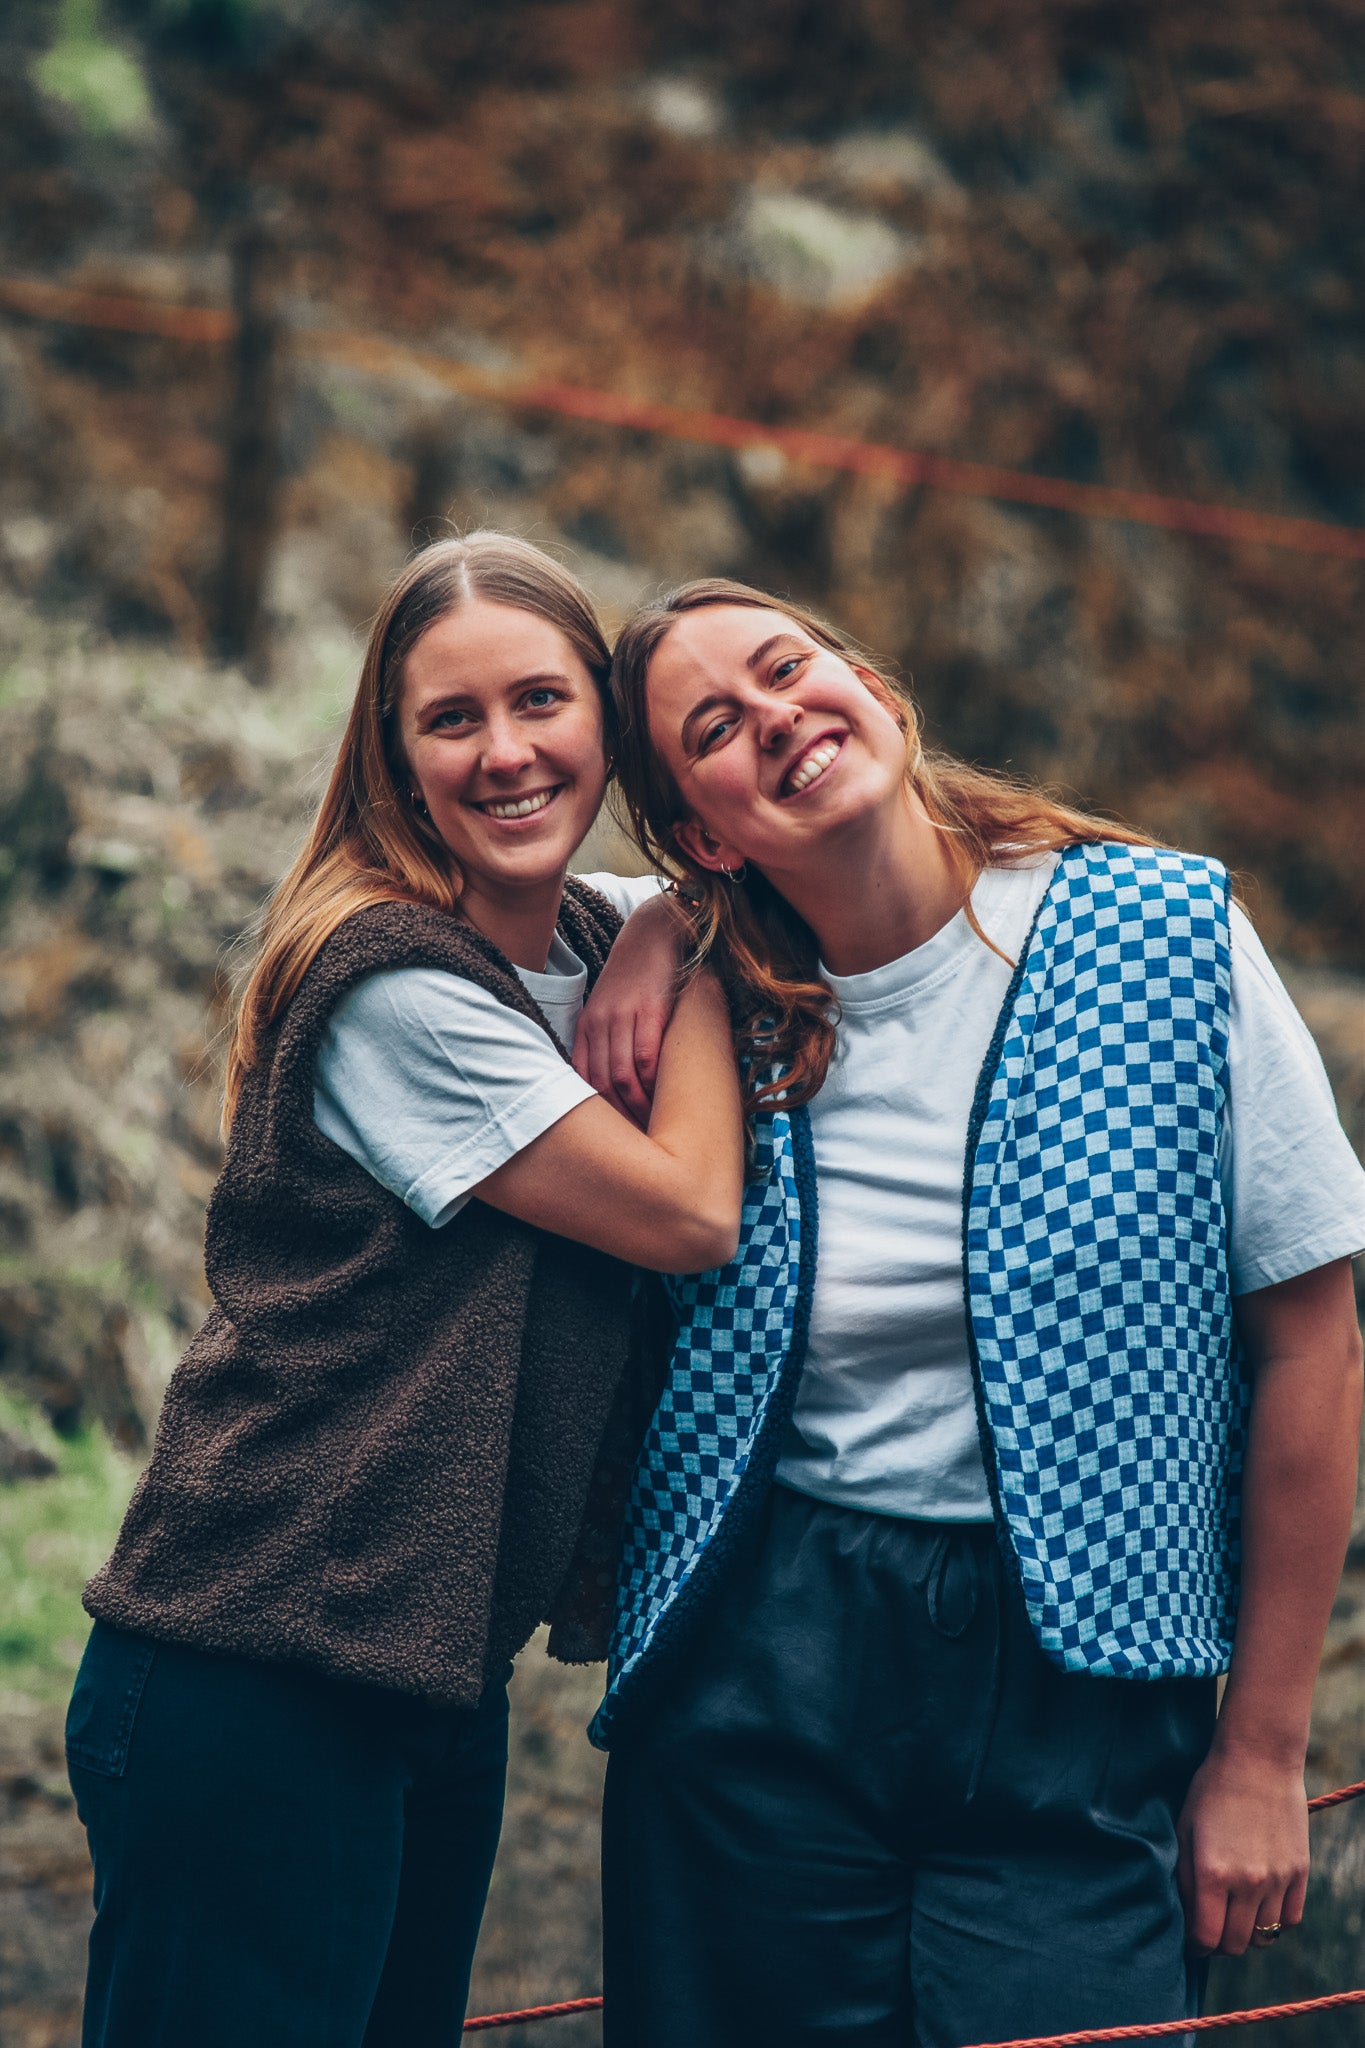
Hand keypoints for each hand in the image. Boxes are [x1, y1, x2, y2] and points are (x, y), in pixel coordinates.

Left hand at [573, 891, 685, 1126]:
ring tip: (653, 1124)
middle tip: (637, 1142)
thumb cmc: (635, 979)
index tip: (614, 1137)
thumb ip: (605, 1044)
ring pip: (621, 1076)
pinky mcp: (650, 1010)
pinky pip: (646, 1055)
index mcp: (586, 1027)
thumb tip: (612, 1090)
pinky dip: (653, 1081)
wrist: (655, 934)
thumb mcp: (609, 1010)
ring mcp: (623, 1016)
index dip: (597, 1114)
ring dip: (637, 1106)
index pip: (582, 1082)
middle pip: (600, 1085)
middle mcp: (599, 1023)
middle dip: (618, 1118)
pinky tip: (663, 1095)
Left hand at [1176, 1744, 1308, 1955]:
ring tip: (1235, 1916)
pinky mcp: (1299, 1872)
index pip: (1207, 1938)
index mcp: (1213, 1872)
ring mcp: (1278, 1879)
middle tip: (1212, 1928)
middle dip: (1219, 1943)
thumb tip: (1185, 1916)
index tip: (1191, 1939)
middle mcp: (1248, 1882)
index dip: (1196, 1945)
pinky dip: (1274, 1922)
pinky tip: (1260, 1905)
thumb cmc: (1211, 1789)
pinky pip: (1290, 1920)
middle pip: (1236, 1944)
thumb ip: (1184, 1877)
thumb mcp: (1185, 1829)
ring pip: (1265, 1936)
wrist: (1258, 1758)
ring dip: (1247, 1933)